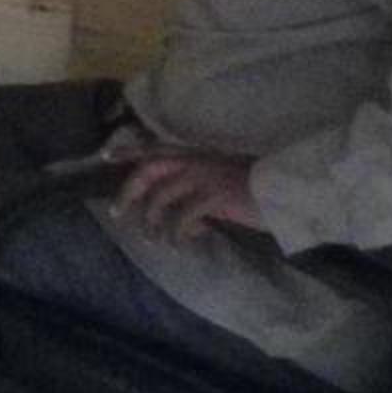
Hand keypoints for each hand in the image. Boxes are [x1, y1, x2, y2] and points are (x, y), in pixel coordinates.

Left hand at [112, 150, 259, 240]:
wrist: (286, 187)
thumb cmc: (257, 186)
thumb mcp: (222, 178)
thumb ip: (199, 185)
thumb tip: (183, 208)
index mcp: (196, 154)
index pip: (154, 148)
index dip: (128, 151)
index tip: (105, 157)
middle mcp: (195, 160)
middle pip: (148, 170)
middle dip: (128, 192)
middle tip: (117, 215)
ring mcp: (203, 177)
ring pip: (160, 198)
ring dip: (152, 223)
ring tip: (155, 242)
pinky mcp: (214, 197)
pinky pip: (182, 217)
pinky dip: (177, 233)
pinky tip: (183, 243)